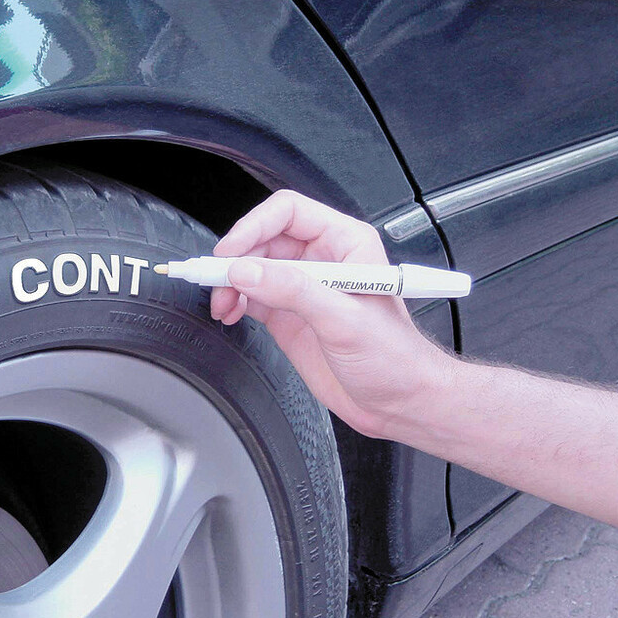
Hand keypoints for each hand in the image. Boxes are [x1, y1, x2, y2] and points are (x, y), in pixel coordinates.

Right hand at [209, 191, 452, 437]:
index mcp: (345, 242)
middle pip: (263, 239)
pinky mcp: (290, 315)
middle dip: (237, 259)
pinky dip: (234, 302)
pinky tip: (229, 313)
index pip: (289, 212)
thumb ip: (293, 291)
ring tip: (223, 304)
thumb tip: (247, 271)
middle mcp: (323, 259)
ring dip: (230, 283)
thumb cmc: (396, 358)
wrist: (400, 404)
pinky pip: (251, 296)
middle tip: (217, 280)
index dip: (255, 226)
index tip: (231, 252)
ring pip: (252, 268)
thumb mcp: (344, 320)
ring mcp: (304, 288)